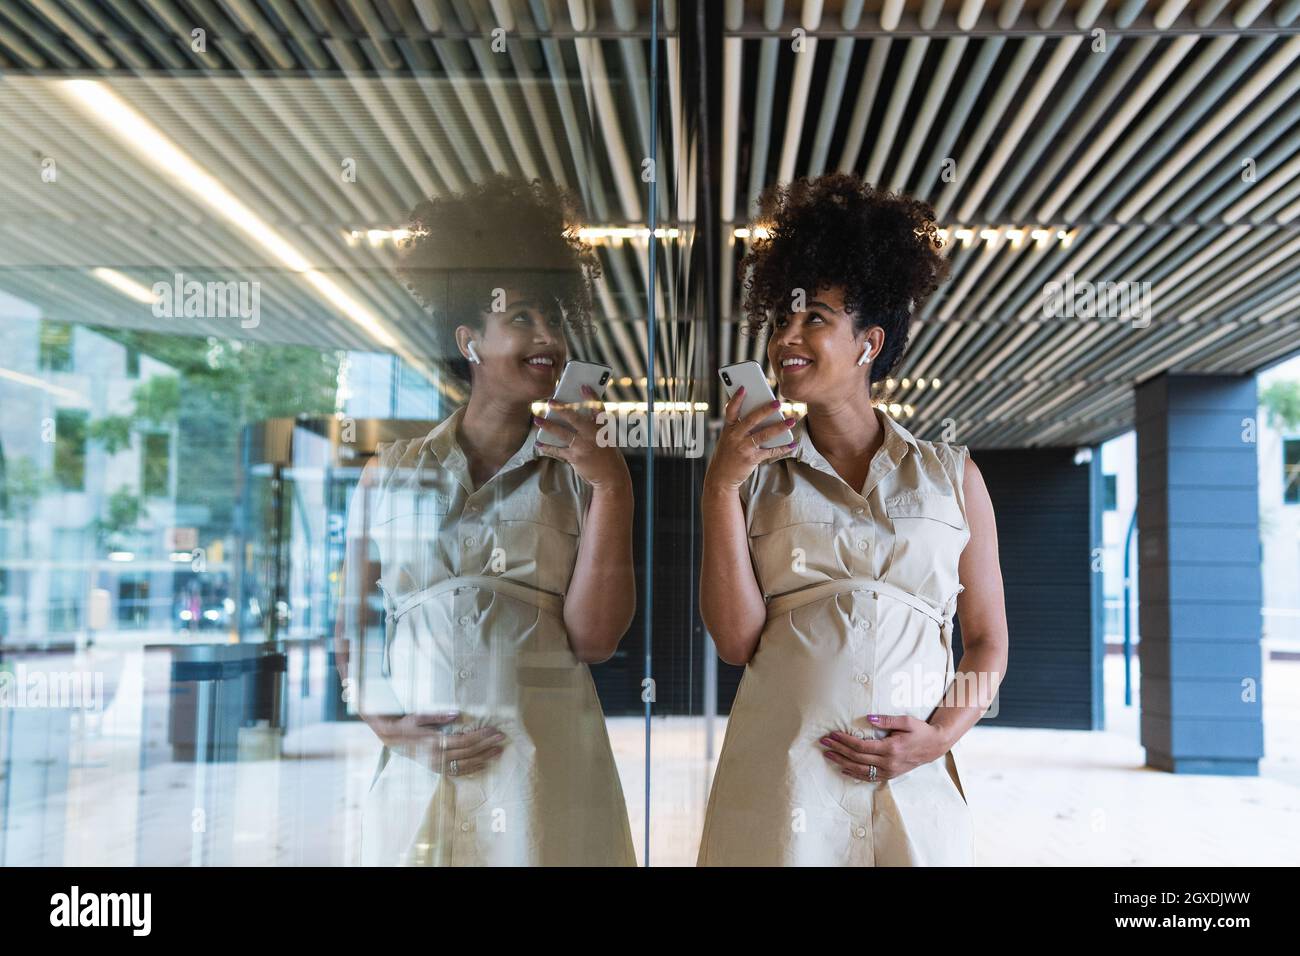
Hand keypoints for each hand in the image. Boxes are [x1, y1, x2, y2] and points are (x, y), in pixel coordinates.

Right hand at [361, 710, 504, 776]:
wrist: (392, 739)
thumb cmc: (407, 725)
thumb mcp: (419, 716)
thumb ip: (438, 715)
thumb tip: (457, 713)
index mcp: (433, 743)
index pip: (463, 741)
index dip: (480, 736)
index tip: (494, 730)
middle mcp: (436, 757)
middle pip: (467, 753)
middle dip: (486, 745)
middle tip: (501, 738)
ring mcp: (436, 765)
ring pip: (465, 764)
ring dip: (483, 758)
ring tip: (498, 751)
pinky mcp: (436, 769)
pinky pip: (458, 771)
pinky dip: (473, 768)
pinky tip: (484, 763)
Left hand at [533, 385, 631, 491]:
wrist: (611, 477)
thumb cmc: (606, 453)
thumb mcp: (605, 437)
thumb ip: (592, 426)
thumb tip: (570, 415)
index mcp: (603, 428)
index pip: (598, 408)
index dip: (592, 397)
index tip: (584, 386)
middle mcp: (594, 436)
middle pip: (576, 419)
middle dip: (562, 409)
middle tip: (550, 402)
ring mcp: (584, 447)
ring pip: (563, 434)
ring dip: (548, 426)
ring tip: (537, 420)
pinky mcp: (575, 458)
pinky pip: (558, 450)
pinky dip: (547, 447)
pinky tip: (539, 443)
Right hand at [703, 386, 797, 492]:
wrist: (721, 477)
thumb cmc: (728, 454)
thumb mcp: (729, 439)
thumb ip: (741, 428)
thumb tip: (764, 417)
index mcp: (728, 429)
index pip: (731, 411)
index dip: (736, 399)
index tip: (743, 388)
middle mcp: (734, 437)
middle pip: (751, 420)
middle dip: (765, 410)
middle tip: (778, 403)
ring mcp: (743, 448)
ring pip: (764, 435)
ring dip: (779, 427)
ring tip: (791, 421)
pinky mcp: (751, 459)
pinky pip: (770, 451)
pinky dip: (782, 448)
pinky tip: (791, 444)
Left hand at [818, 715, 949, 781]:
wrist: (934, 746)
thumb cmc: (920, 731)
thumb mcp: (906, 721)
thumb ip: (886, 720)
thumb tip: (868, 718)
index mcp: (891, 748)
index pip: (861, 746)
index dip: (845, 741)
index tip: (832, 735)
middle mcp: (888, 762)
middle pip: (857, 758)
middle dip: (838, 750)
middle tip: (824, 743)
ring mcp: (889, 771)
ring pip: (860, 770)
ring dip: (842, 763)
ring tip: (828, 756)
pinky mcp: (890, 775)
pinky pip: (869, 777)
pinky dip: (855, 774)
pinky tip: (844, 769)